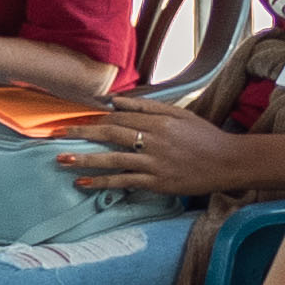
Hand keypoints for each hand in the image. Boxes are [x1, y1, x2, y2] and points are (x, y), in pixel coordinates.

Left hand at [66, 101, 278, 198]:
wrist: (227, 162)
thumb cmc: (203, 136)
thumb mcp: (179, 114)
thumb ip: (148, 106)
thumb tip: (116, 101)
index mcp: (159, 121)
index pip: (120, 117)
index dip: (96, 119)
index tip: (76, 119)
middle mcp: (154, 140)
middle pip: (111, 134)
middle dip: (82, 133)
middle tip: (57, 134)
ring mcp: (154, 163)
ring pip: (112, 160)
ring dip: (84, 160)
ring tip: (61, 161)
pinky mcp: (156, 182)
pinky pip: (124, 181)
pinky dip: (102, 182)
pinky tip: (83, 183)